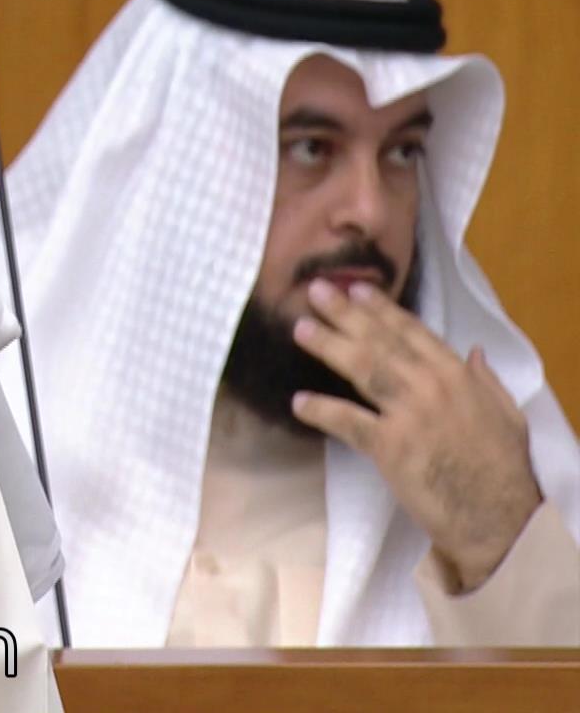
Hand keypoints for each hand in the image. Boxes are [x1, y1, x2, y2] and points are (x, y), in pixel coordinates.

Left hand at [290, 278, 542, 590]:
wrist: (498, 516)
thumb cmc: (504, 468)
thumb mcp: (508, 414)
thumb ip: (487, 379)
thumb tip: (472, 350)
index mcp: (459, 376)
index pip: (414, 332)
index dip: (382, 309)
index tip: (357, 289)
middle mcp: (432, 386)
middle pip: (382, 342)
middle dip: (346, 315)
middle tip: (316, 291)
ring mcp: (410, 415)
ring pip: (364, 370)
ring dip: (329, 347)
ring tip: (300, 329)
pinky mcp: (391, 447)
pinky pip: (349, 422)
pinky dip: (322, 411)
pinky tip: (298, 401)